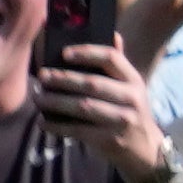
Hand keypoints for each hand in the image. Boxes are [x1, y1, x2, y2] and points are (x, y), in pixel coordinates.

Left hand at [26, 39, 165, 180]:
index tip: (64, 53)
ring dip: (55, 102)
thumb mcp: (131, 88)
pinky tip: (43, 122)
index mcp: (134, 80)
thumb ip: (118, 65)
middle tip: (42, 76)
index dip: (86, 53)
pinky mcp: (109, 139)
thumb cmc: (130, 112)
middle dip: (63, 79)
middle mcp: (130, 98)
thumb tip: (113, 33)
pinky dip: (57, 126)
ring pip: (82, 107)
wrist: (144, 149)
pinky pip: (78, 130)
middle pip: (92, 83)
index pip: (111, 58)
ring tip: (38, 98)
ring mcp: (121, 120)